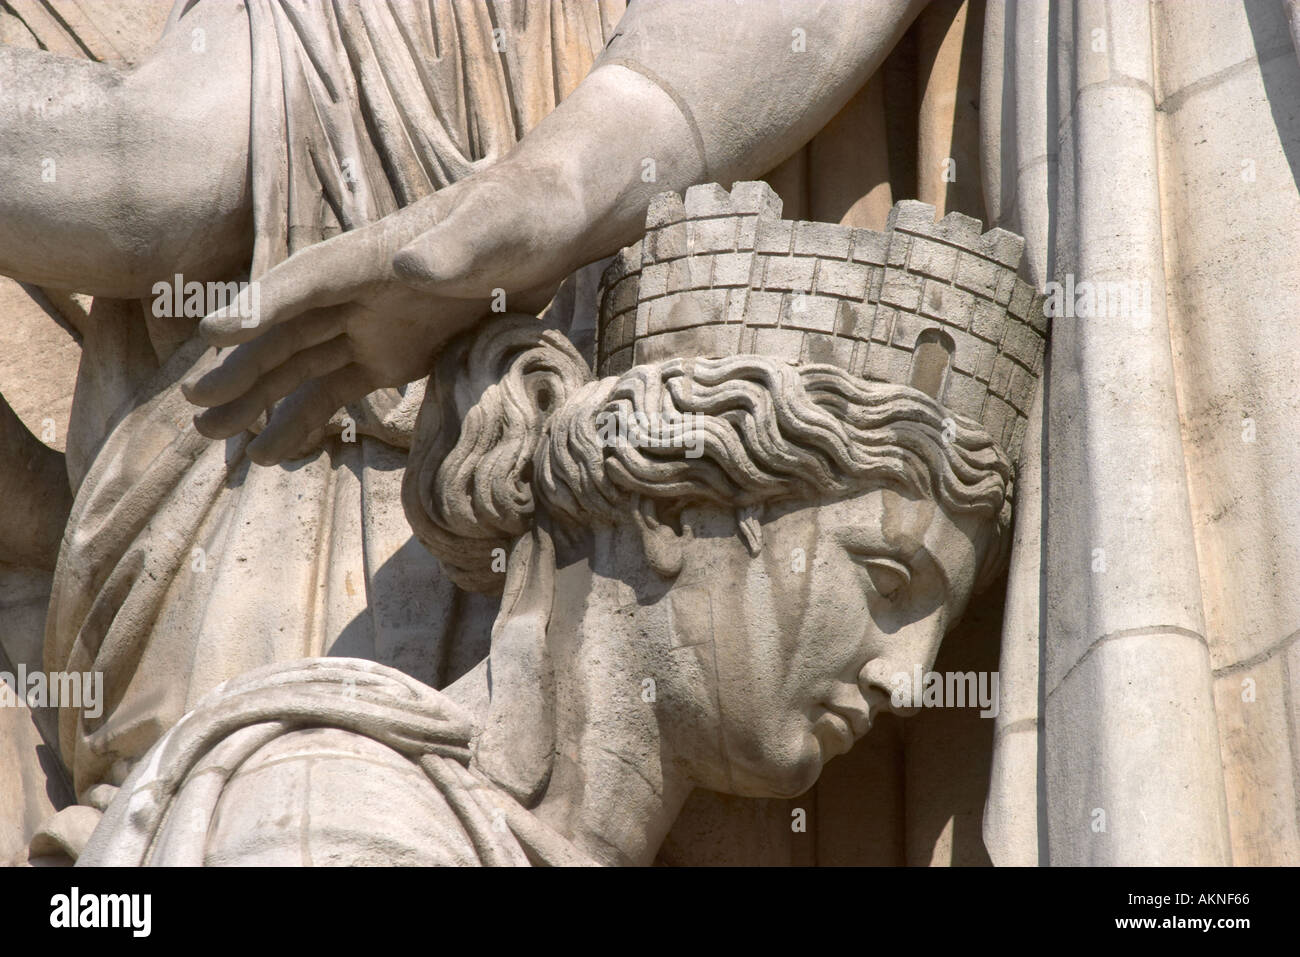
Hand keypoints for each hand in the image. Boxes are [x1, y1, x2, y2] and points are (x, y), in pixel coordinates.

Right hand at [182, 161, 578, 464]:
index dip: (258, 307)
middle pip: (287, 332)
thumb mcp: (495, 228)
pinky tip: (275, 451)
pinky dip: (308, 419)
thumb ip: (453, 247)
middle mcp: (360, 291)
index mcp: (371, 256)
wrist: (553, 225)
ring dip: (259, 400)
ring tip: (217, 441)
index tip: (211, 335)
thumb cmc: (523, 214)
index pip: (303, 281)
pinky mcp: (398, 352)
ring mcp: (375, 324)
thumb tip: (410, 265)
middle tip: (194, 409)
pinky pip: (341, 390)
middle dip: (239, 370)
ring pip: (302, 366)